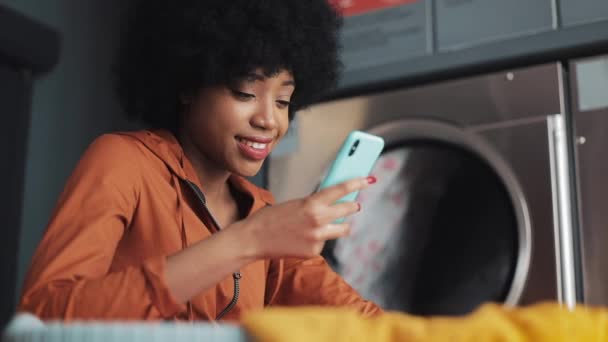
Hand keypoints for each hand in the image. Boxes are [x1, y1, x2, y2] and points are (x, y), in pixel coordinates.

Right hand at [233, 176, 374, 258]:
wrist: (253, 239)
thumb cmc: (270, 218)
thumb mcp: (295, 203)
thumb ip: (315, 202)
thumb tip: (333, 199)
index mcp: (312, 203)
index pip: (341, 190)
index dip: (358, 183)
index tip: (369, 179)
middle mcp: (318, 220)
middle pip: (348, 210)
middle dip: (353, 206)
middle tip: (355, 205)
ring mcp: (317, 238)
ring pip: (342, 229)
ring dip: (341, 224)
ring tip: (332, 222)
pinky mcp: (313, 251)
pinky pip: (325, 242)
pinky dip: (320, 239)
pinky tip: (304, 237)